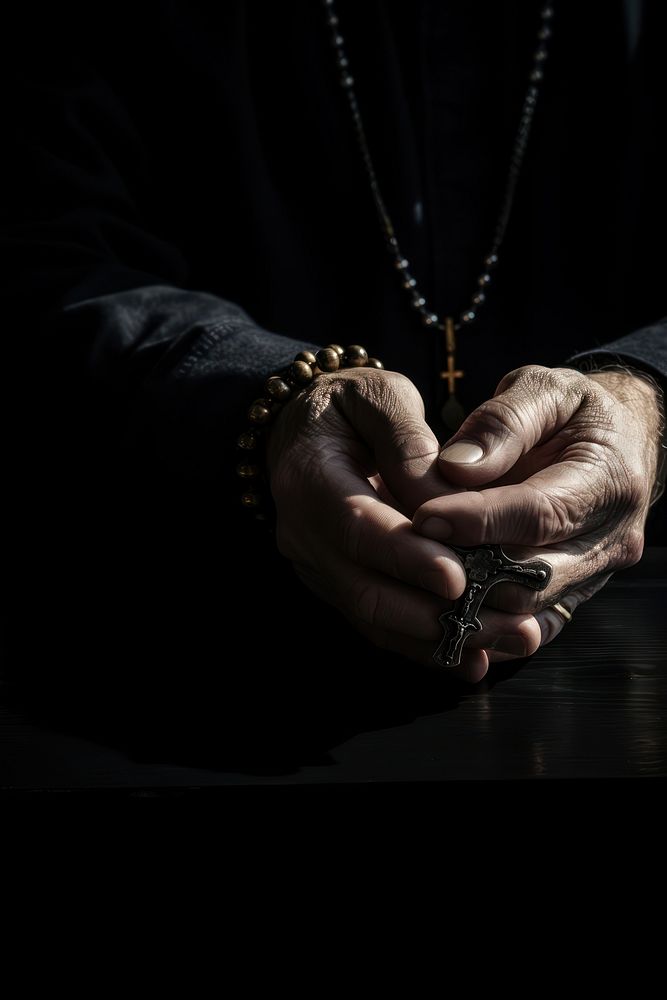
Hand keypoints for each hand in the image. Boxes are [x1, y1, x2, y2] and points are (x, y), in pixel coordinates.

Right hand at [267, 367, 513, 680]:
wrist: (304, 431)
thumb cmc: (349, 406)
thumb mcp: (378, 395)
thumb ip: (408, 439)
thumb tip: (442, 495)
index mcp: (308, 479)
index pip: (357, 527)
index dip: (407, 558)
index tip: (459, 579)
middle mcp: (304, 534)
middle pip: (365, 591)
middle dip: (438, 615)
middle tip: (509, 622)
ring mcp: (318, 568)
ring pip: (376, 620)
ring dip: (442, 640)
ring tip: (510, 641)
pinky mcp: (337, 586)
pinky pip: (380, 627)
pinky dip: (427, 645)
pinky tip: (476, 656)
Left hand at [413, 365, 662, 678]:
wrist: (612, 441)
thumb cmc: (570, 410)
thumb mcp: (540, 389)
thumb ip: (500, 423)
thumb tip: (455, 469)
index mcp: (609, 478)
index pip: (540, 514)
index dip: (477, 521)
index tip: (423, 517)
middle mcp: (611, 538)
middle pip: (533, 576)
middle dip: (466, 569)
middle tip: (409, 554)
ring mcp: (594, 575)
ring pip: (526, 610)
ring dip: (467, 601)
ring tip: (415, 578)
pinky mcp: (573, 596)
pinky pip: (528, 627)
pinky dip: (484, 627)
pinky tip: (441, 608)